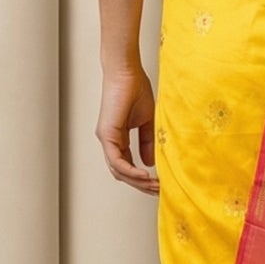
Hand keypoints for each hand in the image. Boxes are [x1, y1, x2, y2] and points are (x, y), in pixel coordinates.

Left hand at [97, 65, 158, 193]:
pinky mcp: (106, 135)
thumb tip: (150, 163)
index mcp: (118, 139)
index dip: (142, 177)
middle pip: (122, 173)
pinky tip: (145, 174)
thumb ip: (147, 142)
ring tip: (154, 185)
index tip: (158, 183)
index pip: (127, 165)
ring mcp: (106, 139)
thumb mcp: (147, 122)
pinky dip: (130, 171)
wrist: (127, 73)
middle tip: (157, 190)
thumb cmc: (136, 90)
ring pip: (118, 171)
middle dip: (140, 184)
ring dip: (137, 181)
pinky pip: (117, 161)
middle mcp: (109, 142)